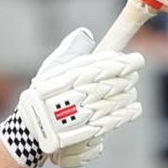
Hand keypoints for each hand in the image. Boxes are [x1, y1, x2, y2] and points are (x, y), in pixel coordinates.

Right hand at [0, 27, 142, 167]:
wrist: (32, 128)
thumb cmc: (44, 94)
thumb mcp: (52, 68)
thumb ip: (70, 50)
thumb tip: (86, 34)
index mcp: (65, 77)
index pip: (98, 67)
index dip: (120, 64)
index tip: (135, 60)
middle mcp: (71, 96)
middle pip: (107, 85)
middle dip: (126, 79)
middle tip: (134, 75)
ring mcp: (78, 116)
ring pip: (111, 103)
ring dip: (127, 96)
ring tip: (132, 91)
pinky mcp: (82, 133)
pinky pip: (109, 122)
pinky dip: (124, 114)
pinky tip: (134, 108)